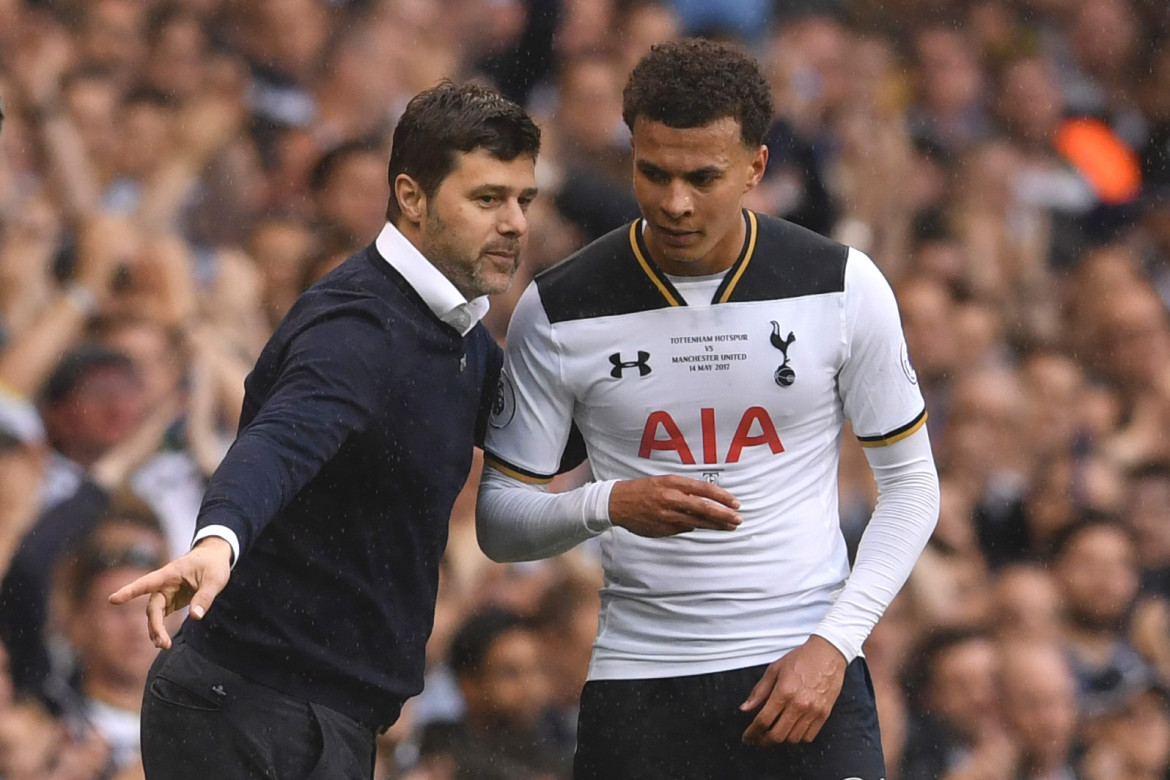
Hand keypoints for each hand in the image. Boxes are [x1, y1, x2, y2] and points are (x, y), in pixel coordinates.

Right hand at [108, 536, 232, 648]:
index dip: (130, 591)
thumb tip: (195, 617)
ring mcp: (166, 593)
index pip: (146, 583)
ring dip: (156, 630)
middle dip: (154, 625)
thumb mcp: (215, 579)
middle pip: (153, 607)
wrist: (213, 557)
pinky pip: (161, 616)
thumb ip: (205, 597)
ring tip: (163, 645)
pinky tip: (162, 642)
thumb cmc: (213, 564)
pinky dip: (160, 628)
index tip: (113, 599)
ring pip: (155, 614)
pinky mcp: (171, 601)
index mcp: (170, 573)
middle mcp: (164, 584)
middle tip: (162, 643)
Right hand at [608, 475, 740, 536]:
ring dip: (715, 525)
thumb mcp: (664, 481)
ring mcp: (667, 515)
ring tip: (729, 527)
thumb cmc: (643, 489)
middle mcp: (672, 498)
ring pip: (697, 521)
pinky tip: (704, 527)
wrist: (618, 503)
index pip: (704, 490)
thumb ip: (684, 490)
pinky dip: (695, 527)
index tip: (735, 503)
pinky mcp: (663, 529)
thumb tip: (704, 500)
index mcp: (673, 483)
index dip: (722, 497)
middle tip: (738, 519)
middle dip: (724, 515)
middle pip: (704, 508)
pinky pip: (684, 528)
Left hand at [740, 635, 846, 745]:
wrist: (828, 653)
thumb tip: (745, 708)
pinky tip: (791, 731)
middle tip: (757, 740)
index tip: (747, 737)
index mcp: (784, 691)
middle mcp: (799, 704)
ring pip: (793, 739)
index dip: (752, 733)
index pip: (763, 720)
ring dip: (781, 740)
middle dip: (763, 741)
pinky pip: (809, 736)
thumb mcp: (774, 670)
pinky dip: (798, 738)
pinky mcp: (824, 714)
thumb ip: (759, 691)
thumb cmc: (801, 659)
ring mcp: (813, 711)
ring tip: (773, 735)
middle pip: (777, 735)